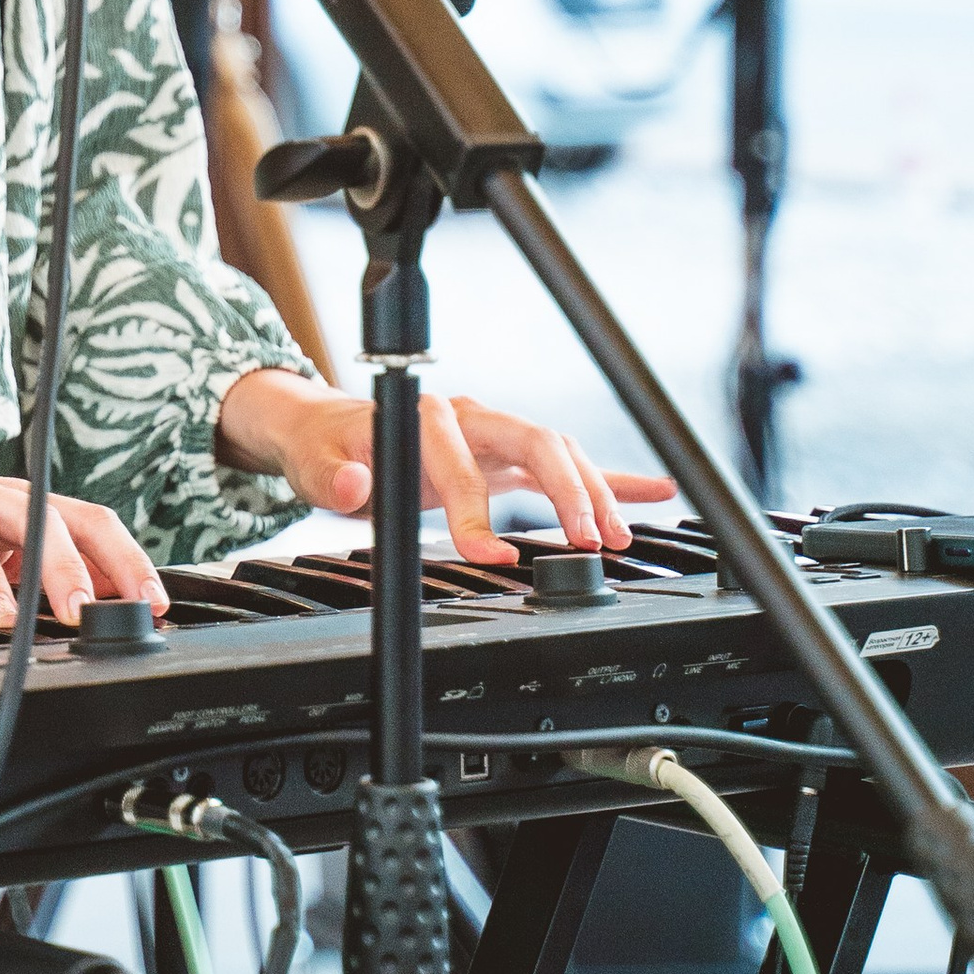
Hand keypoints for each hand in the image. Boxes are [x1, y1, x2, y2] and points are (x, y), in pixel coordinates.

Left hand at [212, 369, 675, 568]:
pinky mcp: (507, 453)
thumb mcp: (318, 467)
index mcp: (425, 416)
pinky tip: (655, 490)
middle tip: (594, 540)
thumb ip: (335, 479)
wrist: (330, 430)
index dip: (477, 511)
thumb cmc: (328, 448)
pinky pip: (566, 461)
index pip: (463, 462)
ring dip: (594, 491)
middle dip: (570, 488)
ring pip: (559, 451)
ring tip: (620, 536)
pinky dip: (611, 476)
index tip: (491, 558)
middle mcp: (468, 416)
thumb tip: (354, 486)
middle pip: (537, 440)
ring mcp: (493, 432)